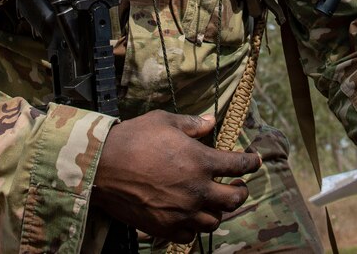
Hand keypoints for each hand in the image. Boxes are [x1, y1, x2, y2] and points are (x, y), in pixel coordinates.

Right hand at [91, 110, 261, 242]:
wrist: (101, 166)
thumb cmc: (133, 138)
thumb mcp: (163, 121)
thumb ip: (192, 124)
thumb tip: (211, 121)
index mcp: (201, 161)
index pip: (239, 165)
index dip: (251, 162)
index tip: (255, 160)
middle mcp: (197, 190)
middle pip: (235, 199)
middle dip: (241, 191)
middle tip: (238, 185)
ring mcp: (182, 212)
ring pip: (215, 220)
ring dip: (218, 210)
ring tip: (214, 202)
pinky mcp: (166, 227)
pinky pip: (192, 235)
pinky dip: (195, 226)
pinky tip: (191, 216)